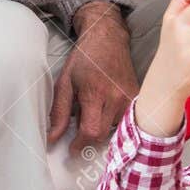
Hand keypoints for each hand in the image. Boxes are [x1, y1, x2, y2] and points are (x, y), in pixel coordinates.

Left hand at [49, 3, 137, 156]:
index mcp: (95, 93)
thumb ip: (59, 112)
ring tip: (93, 119)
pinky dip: (114, 124)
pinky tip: (105, 115)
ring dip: (102, 131)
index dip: (80, 145)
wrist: (108, 40)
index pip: (90, 131)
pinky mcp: (137, 98)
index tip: (72, 149)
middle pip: (103, 135)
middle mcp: (116, 98)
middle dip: (89, 140)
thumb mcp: (64, 83)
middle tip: (78, 137)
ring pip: (116, 130)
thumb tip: (53, 138)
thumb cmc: (84, 59)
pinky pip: (126, 121)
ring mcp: (129, 99)